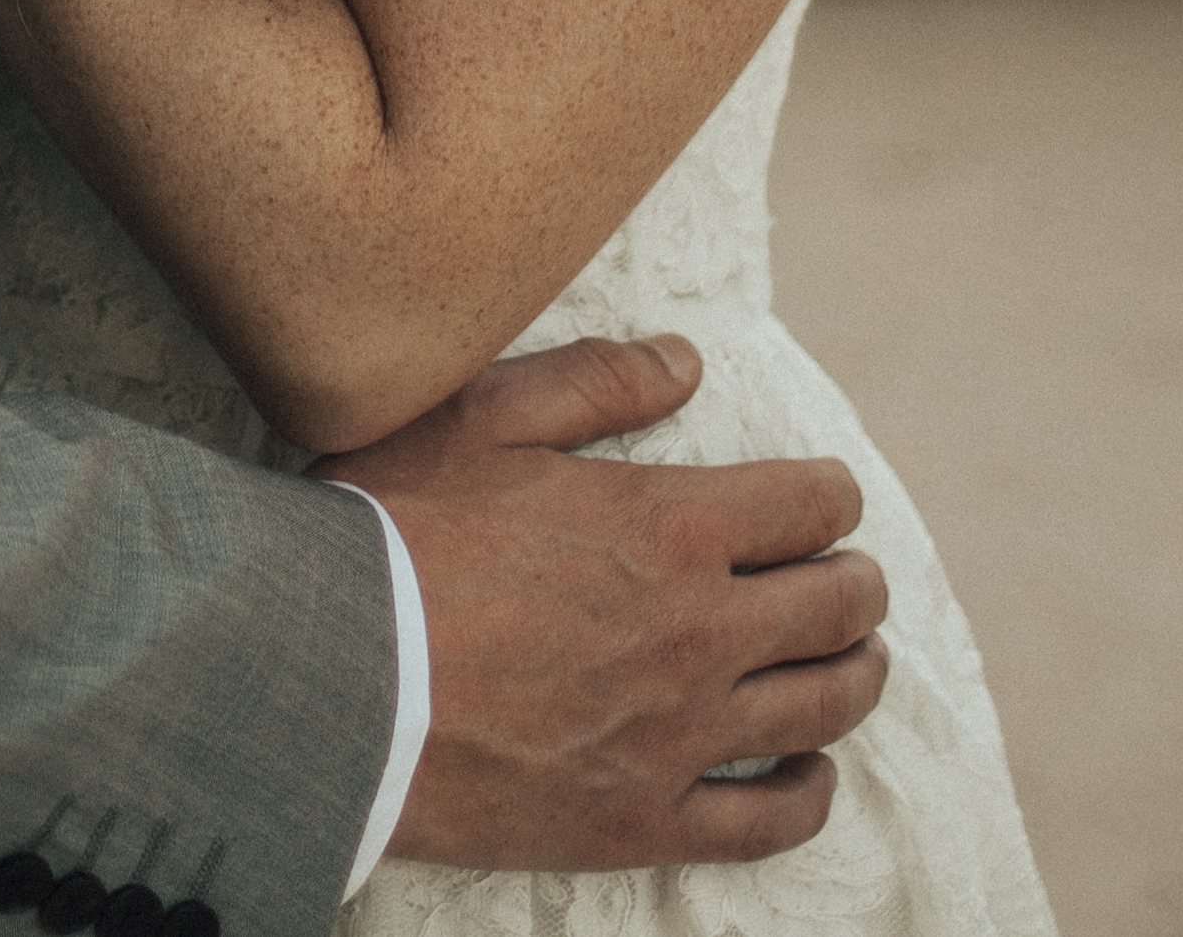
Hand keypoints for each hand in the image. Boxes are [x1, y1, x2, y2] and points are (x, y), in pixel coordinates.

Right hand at [318, 336, 895, 872]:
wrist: (326, 677)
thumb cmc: (389, 536)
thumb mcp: (478, 419)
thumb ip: (593, 383)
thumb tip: (686, 363)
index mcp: (668, 526)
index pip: (811, 505)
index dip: (832, 494)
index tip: (826, 498)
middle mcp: (698, 630)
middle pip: (836, 606)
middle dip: (856, 582)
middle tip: (849, 577)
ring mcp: (678, 734)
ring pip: (822, 707)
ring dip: (856, 675)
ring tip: (854, 660)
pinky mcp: (642, 818)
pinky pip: (766, 819)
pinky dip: (808, 793)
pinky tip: (810, 773)